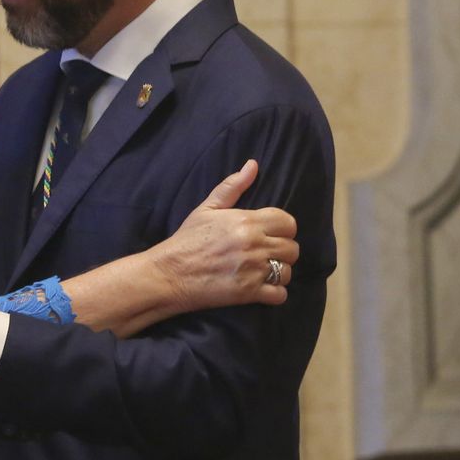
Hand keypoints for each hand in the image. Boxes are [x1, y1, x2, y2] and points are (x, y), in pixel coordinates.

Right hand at [152, 159, 298, 311]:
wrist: (168, 274)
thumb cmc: (186, 240)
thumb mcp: (206, 209)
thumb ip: (232, 187)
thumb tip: (253, 165)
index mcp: (246, 221)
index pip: (288, 223)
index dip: (283, 229)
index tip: (270, 235)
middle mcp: (254, 245)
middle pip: (292, 248)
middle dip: (282, 251)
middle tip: (265, 254)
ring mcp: (253, 270)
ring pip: (287, 272)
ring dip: (278, 273)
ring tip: (263, 272)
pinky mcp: (249, 293)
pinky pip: (280, 295)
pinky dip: (275, 294)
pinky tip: (262, 288)